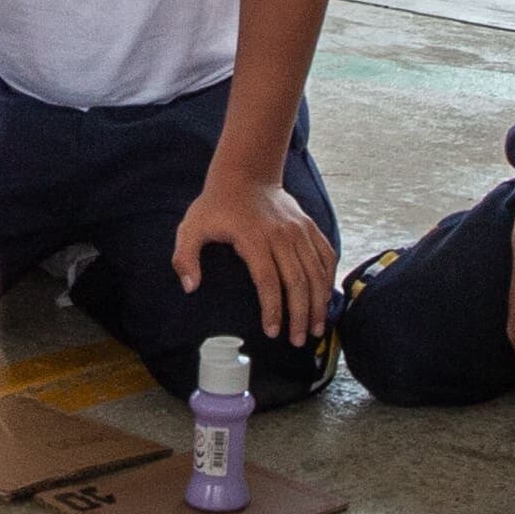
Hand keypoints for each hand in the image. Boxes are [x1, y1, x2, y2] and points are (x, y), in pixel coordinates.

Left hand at [174, 172, 332, 353]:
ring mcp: (299, 230)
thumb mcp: (191, 227)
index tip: (272, 332)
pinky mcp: (309, 226)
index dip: (272, 309)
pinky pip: (326, 255)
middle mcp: (281, 235)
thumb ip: (186, 257)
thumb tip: (190, 287)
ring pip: (316, 272)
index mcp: (253, 238)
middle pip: (297, 281)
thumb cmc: (217, 205)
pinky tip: (325, 300)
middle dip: (300, 315)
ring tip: (316, 328)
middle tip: (298, 340)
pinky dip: (328, 279)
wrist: (246, 172)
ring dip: (318, 303)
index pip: (268, 281)